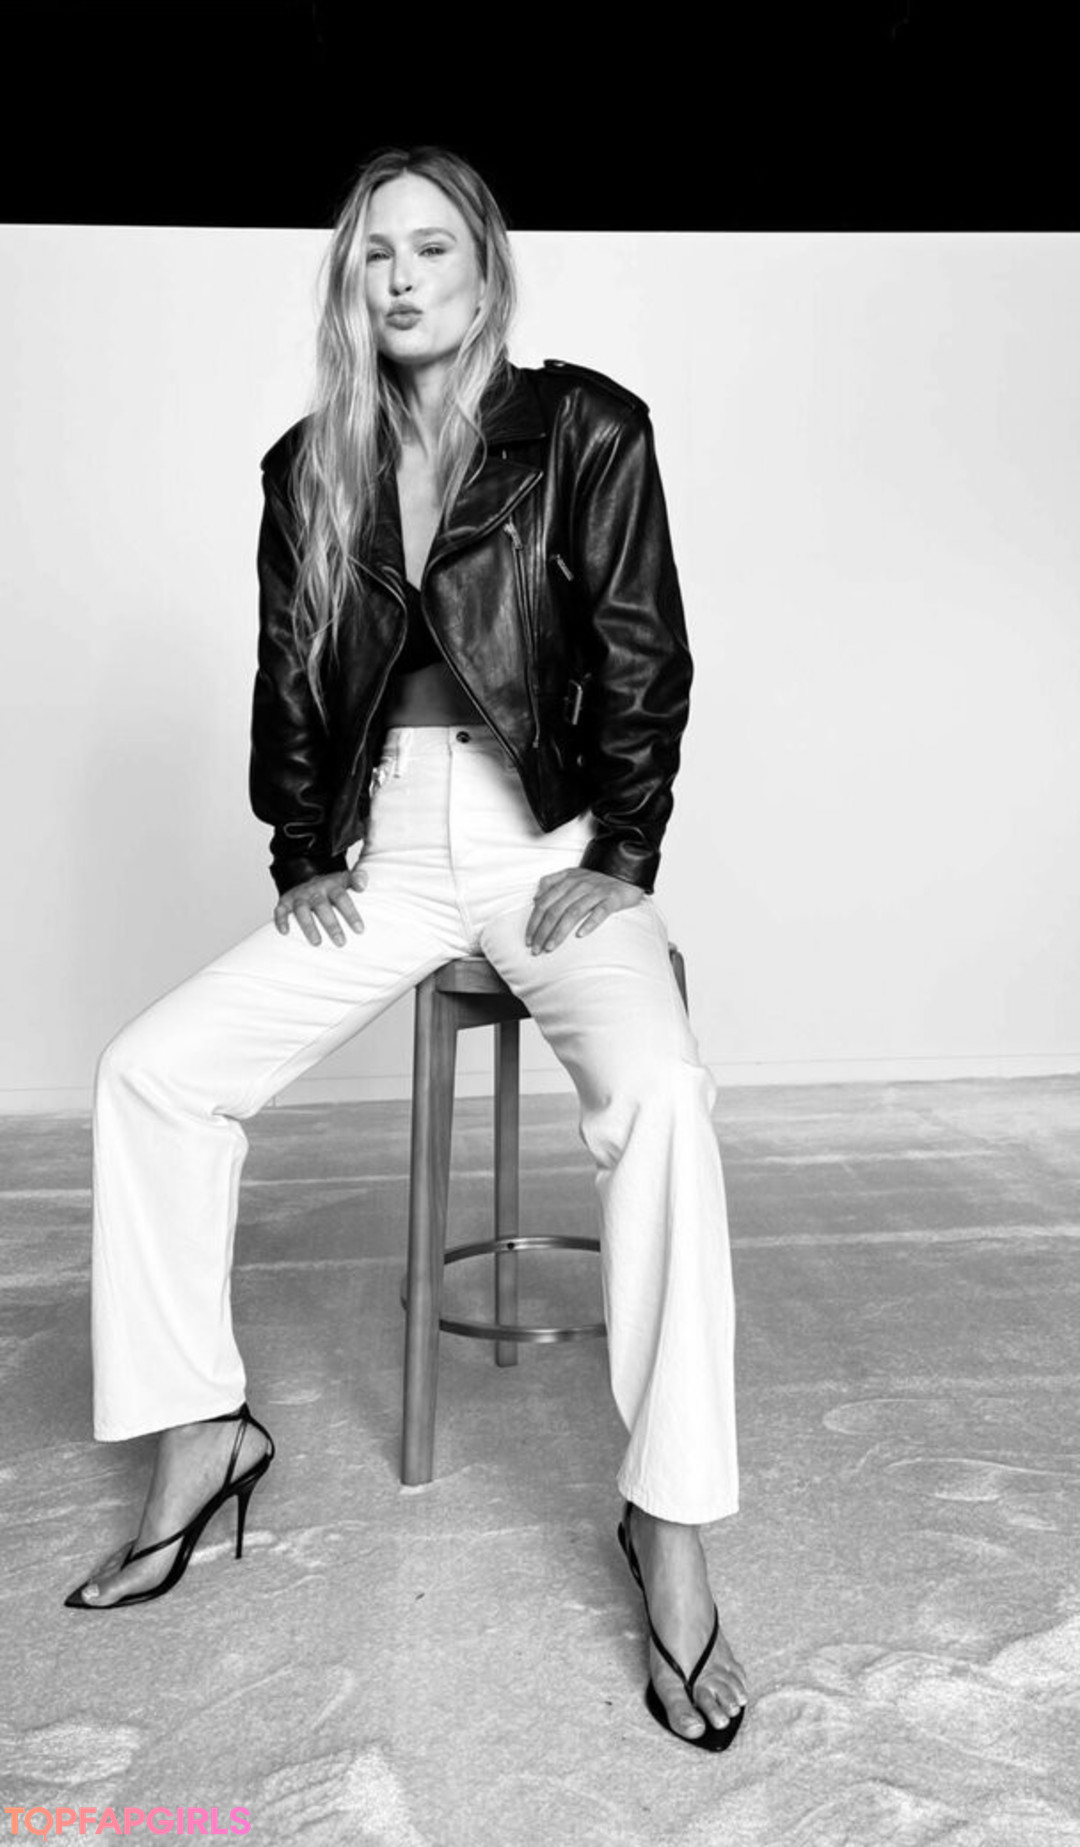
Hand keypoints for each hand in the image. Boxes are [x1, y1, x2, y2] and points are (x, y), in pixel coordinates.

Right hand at [273, 863, 367, 947]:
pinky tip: (285, 933)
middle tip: (341, 942)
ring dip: (309, 926)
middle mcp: (314, 890)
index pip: (342, 898)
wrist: (310, 881)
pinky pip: (280, 910)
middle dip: (331, 924)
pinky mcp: (285, 902)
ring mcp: (299, 896)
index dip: (350, 913)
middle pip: (322, 906)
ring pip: (302, 910)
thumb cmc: (332, 887)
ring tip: (317, 943)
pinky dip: (281, 920)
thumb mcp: (346, 880)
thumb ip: (358, 879)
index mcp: (331, 885)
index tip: (359, 930)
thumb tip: (362, 885)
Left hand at [525, 867, 643, 953]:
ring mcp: (596, 892)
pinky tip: (581, 935)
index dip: (534, 922)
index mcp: (567, 881)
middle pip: (555, 910)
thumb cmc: (596, 878)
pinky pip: (600, 912)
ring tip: (551, 947)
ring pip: (573, 913)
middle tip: (536, 949)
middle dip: (543, 931)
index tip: (528, 939)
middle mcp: (579, 886)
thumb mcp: (571, 875)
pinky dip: (590, 923)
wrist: (626, 870)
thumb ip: (551, 882)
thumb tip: (535, 899)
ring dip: (559, 931)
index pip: (544, 903)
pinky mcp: (612, 899)